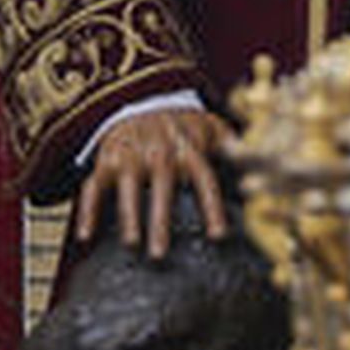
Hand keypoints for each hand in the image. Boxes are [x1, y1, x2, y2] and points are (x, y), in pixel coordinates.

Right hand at [75, 106, 230, 259]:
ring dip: (128, 215)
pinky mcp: (106, 159)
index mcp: (190, 148)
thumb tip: (264, 167)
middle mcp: (160, 152)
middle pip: (162, 186)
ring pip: (128, 186)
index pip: (204, 178)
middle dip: (160, 220)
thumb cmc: (184, 125)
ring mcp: (131, 155)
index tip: (219, 237)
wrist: (142, 95)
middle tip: (161, 255)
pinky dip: (87, 210)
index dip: (211, 207)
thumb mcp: (213, 127)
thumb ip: (236, 148)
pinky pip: (93, 185)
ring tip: (130, 245)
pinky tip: (84, 236)